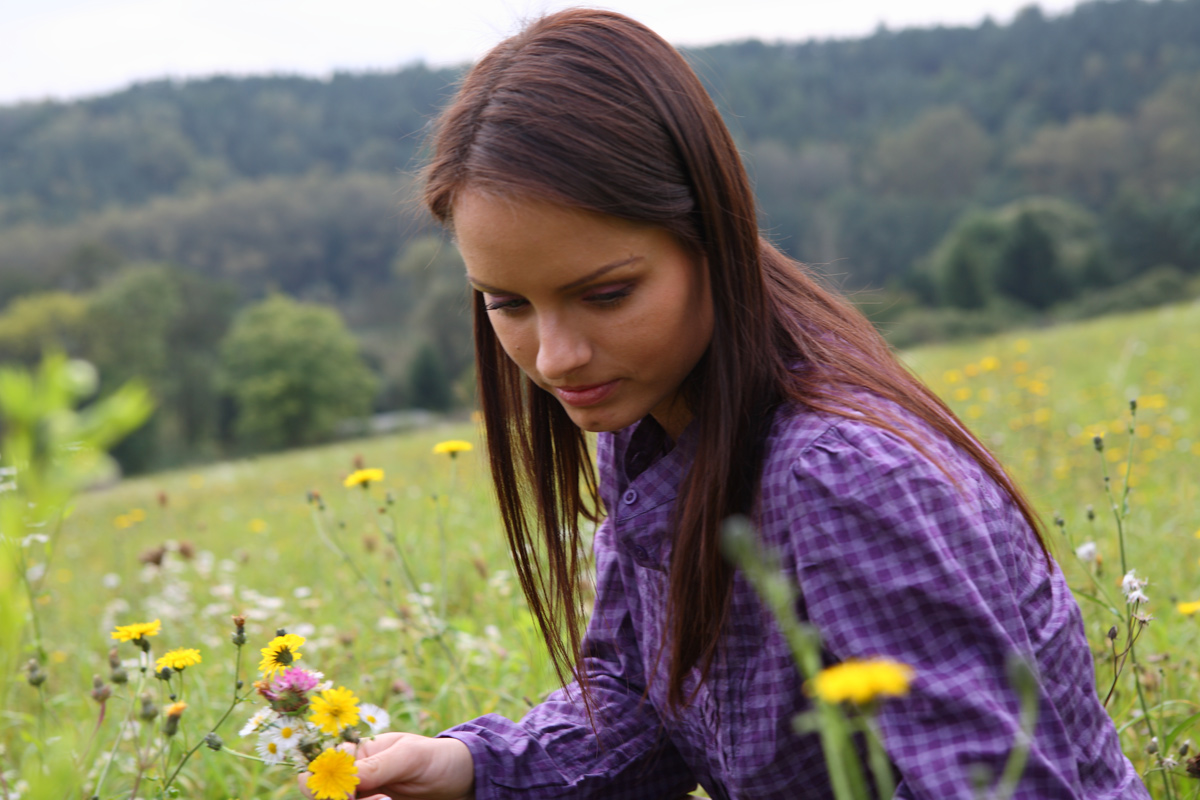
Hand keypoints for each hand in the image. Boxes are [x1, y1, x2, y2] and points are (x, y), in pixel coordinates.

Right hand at [298, 732, 474, 799]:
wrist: (461, 779)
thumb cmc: (437, 758)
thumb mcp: (411, 756)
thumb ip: (380, 765)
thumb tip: (347, 776)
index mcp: (360, 752)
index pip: (325, 764)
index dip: (327, 780)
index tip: (349, 794)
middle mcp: (356, 775)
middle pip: (324, 790)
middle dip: (335, 798)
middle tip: (372, 799)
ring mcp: (364, 795)